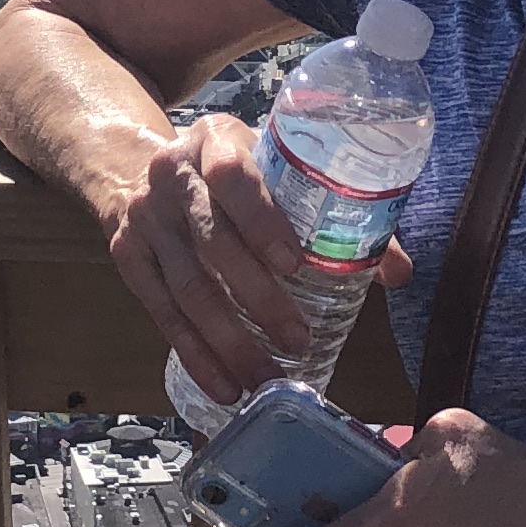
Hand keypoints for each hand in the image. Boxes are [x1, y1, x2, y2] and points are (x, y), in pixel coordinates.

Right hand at [100, 114, 414, 412]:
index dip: (262, 220)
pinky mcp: (127, 257)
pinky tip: (224, 386)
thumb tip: (398, 271)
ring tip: (265, 379)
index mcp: (215, 140)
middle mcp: (171, 175)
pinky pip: (162, 313)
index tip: (295, 263)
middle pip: (212, 242)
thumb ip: (333, 210)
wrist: (134, 166)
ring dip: (227, 340)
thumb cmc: (228, 172)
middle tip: (297, 340)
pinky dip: (194, 353)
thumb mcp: (269, 166)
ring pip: (186, 287)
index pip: (233, 176)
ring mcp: (145, 219)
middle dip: (256, 297)